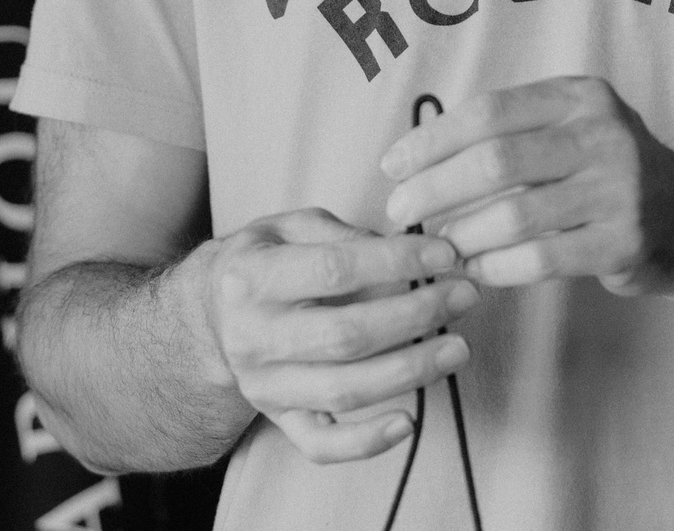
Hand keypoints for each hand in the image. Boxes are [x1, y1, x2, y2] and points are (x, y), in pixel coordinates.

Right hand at [188, 208, 477, 462]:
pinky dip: (366, 443)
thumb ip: (342, 233)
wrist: (209, 317)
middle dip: (415, 316)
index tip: (445, 255)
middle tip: (463, 296)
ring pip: (344, 390)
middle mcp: (253, 337)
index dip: (397, 261)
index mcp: (251, 278)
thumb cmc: (264, 262)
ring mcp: (264, 385)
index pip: (335, 270)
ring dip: (410, 371)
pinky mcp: (278, 419)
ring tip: (457, 348)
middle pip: (346, 335)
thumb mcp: (289, 227)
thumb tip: (403, 250)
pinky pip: (322, 445)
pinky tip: (409, 423)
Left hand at [379, 76, 673, 297]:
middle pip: (495, 160)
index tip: (393, 166)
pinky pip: (540, 259)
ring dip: (461, 236)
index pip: (489, 112)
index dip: (432, 140)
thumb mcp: (572, 128)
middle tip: (399, 211)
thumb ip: (510, 133)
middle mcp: (604, 134)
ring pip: (514, 215)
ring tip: (436, 247)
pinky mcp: (624, 242)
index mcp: (580, 96)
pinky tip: (474, 271)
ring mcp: (619, 189)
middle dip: (434, 188)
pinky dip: (496, 267)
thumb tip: (416, 159)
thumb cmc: (607, 172)